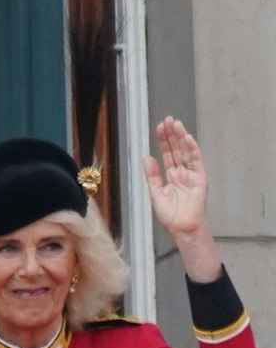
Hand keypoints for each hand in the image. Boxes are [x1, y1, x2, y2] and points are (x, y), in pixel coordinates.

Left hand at [144, 117, 222, 281]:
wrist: (181, 228)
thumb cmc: (171, 215)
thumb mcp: (156, 193)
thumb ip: (152, 176)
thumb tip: (148, 158)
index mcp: (171, 176)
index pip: (168, 155)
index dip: (163, 141)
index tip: (159, 128)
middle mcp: (182, 173)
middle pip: (177, 150)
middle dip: (171, 135)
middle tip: (167, 120)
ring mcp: (192, 175)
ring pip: (186, 152)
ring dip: (181, 138)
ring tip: (175, 124)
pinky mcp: (200, 179)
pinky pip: (196, 162)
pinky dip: (192, 150)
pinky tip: (187, 139)